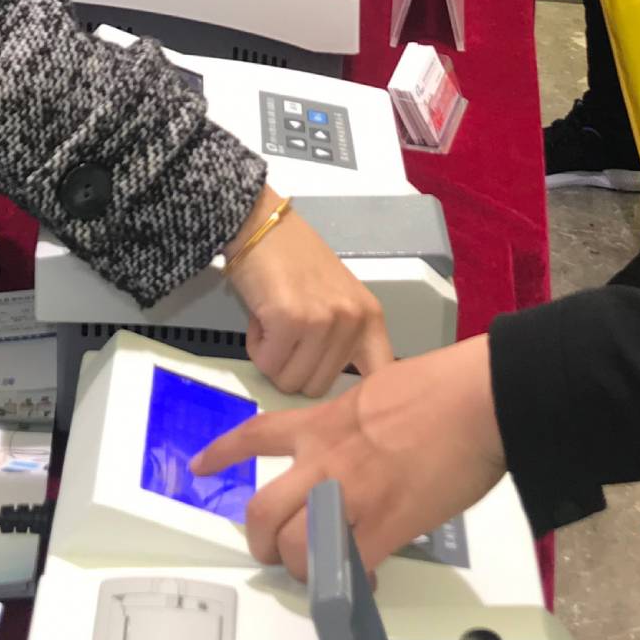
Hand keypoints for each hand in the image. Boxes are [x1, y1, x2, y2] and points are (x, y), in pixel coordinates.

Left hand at [192, 336, 505, 578]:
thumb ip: (355, 423)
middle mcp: (324, 460)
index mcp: (324, 422)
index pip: (257, 435)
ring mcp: (350, 496)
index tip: (201, 466)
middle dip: (260, 540)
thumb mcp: (378, 392)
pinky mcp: (384, 526)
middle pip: (262, 511)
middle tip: (273, 549)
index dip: (223, 453)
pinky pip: (347, 571)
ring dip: (300, 568)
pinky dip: (352, 584)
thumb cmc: (443, 388)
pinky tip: (365, 582)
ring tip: (317, 572)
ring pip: (293, 548)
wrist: (478, 400)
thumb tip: (359, 447)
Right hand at [222, 195, 394, 396]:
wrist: (262, 224)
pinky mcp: (291, 320)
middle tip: (287, 333)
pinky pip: (266, 363)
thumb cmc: (293, 260)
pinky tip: (261, 316)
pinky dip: (256, 347)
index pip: (382, 376)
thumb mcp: (336, 299)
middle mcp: (353, 321)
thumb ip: (343, 340)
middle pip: (318, 388)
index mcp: (370, 318)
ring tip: (275, 322)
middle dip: (294, 368)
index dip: (365, 401)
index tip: (355, 415)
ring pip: (290, 381)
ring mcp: (324, 321)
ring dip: (273, 359)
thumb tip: (336, 397)